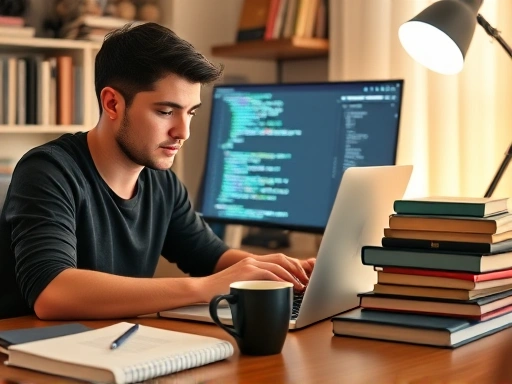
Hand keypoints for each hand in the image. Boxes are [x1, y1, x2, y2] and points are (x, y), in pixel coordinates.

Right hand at [200, 254, 314, 301]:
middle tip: (306, 280)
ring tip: (301, 284)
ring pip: (278, 264)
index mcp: (252, 262)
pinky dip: (281, 279)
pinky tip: (288, 286)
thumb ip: (254, 285)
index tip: (302, 276)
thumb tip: (272, 294)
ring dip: (292, 274)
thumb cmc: (220, 292)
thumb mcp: (241, 285)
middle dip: (297, 268)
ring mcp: (249, 265)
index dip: (293, 266)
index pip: (278, 259)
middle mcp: (252, 260)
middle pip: (281, 259)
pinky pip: (269, 272)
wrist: (203, 289)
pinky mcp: (247, 272)